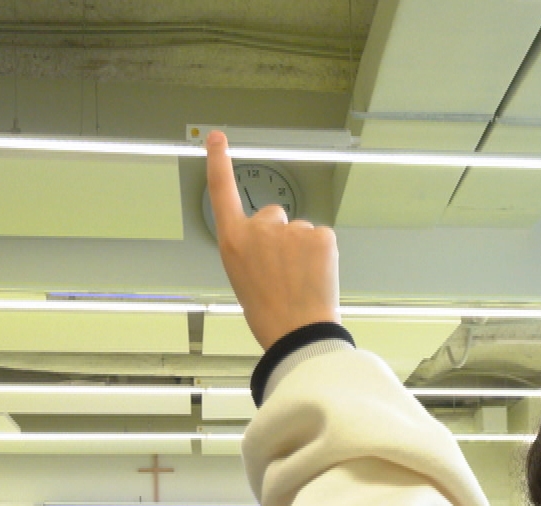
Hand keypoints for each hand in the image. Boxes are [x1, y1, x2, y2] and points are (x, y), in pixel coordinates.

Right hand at [206, 131, 339, 348]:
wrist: (295, 333)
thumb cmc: (267, 312)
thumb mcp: (243, 277)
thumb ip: (252, 248)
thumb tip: (272, 240)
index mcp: (233, 240)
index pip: (222, 191)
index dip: (219, 161)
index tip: (217, 137)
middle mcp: (258, 229)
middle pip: (274, 215)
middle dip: (281, 236)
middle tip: (284, 272)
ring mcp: (290, 230)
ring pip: (300, 231)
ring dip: (303, 249)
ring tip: (300, 280)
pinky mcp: (319, 235)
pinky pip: (322, 237)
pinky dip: (323, 254)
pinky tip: (316, 276)